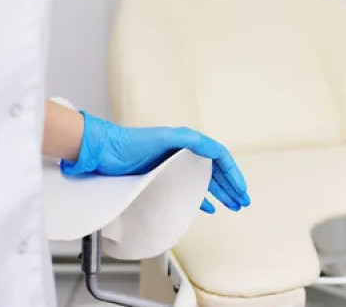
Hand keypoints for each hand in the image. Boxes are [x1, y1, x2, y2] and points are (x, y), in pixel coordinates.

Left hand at [60, 111, 249, 213]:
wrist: (103, 153)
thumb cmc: (130, 144)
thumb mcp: (164, 138)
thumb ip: (190, 141)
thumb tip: (213, 150)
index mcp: (188, 143)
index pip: (219, 157)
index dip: (233, 173)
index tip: (241, 188)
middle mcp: (183, 154)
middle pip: (215, 171)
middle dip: (231, 186)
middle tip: (243, 201)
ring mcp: (173, 167)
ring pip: (204, 181)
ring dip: (220, 193)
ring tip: (233, 206)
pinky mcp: (162, 179)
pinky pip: (188, 190)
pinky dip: (201, 199)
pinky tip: (209, 208)